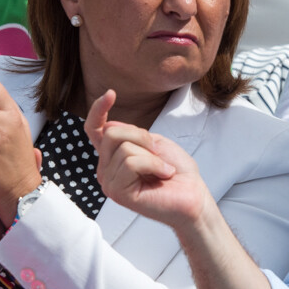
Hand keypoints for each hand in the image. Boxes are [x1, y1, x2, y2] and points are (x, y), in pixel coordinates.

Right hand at [84, 91, 210, 232]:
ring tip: (162, 170)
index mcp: (113, 156)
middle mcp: (106, 169)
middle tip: (158, 152)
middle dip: (141, 136)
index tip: (111, 94)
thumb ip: (130, 134)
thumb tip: (108, 127)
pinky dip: (153, 165)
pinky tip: (163, 176)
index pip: (95, 130)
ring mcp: (109, 182)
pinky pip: (131, 163)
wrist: (193, 195)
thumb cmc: (178, 171)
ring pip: (123, 148)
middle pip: (112, 133)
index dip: (98, 110)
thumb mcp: (155, 142)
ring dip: (151, 155)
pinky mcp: (117, 193)